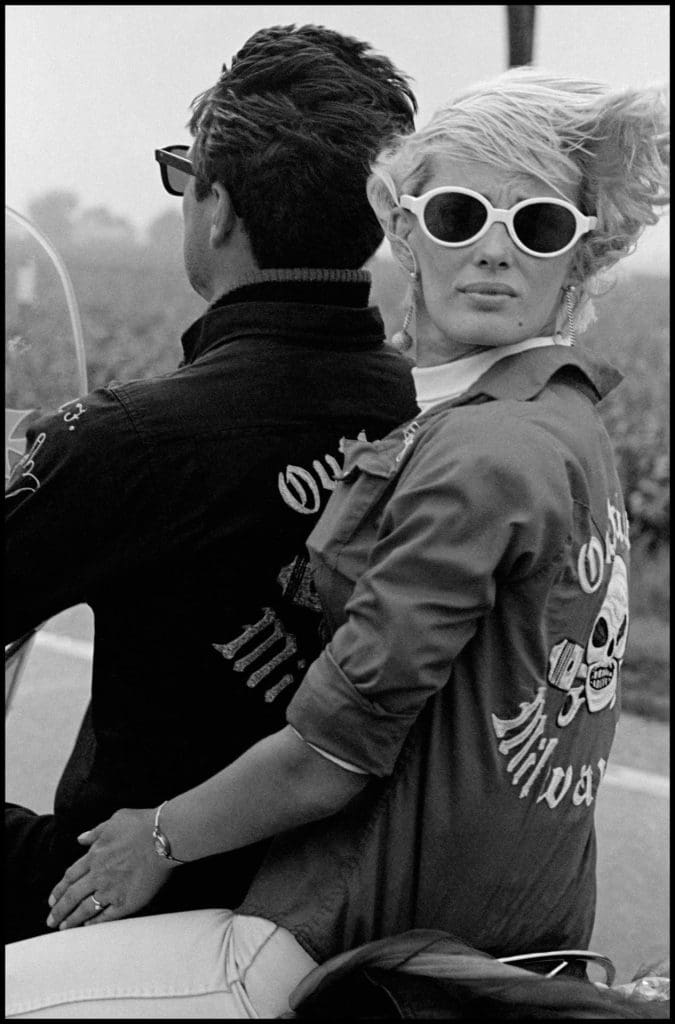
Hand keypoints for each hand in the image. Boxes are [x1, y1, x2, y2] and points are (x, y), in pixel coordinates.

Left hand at [46, 807, 175, 929]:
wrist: (163, 837)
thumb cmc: (141, 824)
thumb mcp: (113, 821)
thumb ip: (95, 832)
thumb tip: (80, 839)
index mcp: (94, 855)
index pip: (70, 876)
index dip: (59, 889)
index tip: (51, 900)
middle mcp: (98, 875)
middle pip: (72, 896)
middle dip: (59, 910)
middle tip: (51, 921)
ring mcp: (111, 890)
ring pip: (85, 909)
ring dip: (72, 920)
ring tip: (64, 928)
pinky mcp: (126, 901)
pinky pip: (106, 916)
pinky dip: (95, 923)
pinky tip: (89, 927)